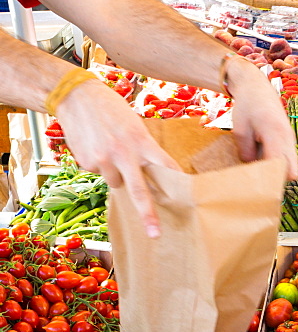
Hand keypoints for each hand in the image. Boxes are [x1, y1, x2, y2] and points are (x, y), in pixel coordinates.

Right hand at [57, 79, 179, 237]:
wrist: (75, 97)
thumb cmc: (111, 109)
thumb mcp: (133, 125)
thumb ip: (143, 149)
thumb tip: (150, 177)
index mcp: (140, 140)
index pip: (165, 166)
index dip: (176, 181)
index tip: (187, 198)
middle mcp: (123, 153)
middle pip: (139, 190)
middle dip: (148, 215)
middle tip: (155, 234)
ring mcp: (103, 160)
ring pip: (116, 183)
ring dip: (116, 173)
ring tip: (109, 149)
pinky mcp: (87, 163)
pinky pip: (99, 173)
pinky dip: (100, 164)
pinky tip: (95, 146)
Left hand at [226, 56, 297, 178]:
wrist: (256, 87)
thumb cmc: (247, 106)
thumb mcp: (239, 130)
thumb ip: (246, 152)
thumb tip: (252, 169)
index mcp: (275, 134)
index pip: (278, 166)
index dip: (270, 181)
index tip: (259, 189)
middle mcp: (288, 138)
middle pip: (290, 171)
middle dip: (277, 181)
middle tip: (260, 188)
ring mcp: (291, 140)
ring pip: (288, 167)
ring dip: (276, 173)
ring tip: (259, 176)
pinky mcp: (289, 141)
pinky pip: (285, 160)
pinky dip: (276, 165)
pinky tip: (262, 164)